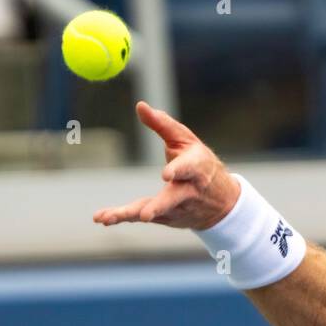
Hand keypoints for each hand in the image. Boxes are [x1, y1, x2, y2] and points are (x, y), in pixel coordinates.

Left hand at [93, 102, 241, 229]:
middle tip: (145, 215)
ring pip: (154, 212)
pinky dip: (123, 217)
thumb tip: (140, 105)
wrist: (222, 202)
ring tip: (108, 218)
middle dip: (158, 207)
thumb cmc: (200, 163)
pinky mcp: (168, 219)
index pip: (188, 169)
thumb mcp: (186, 140)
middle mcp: (189, 191)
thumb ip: (162, 124)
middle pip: (173, 199)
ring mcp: (179, 209)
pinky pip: (143, 216)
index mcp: (197, 168)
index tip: (165, 175)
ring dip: (130, 214)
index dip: (178, 171)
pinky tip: (103, 218)